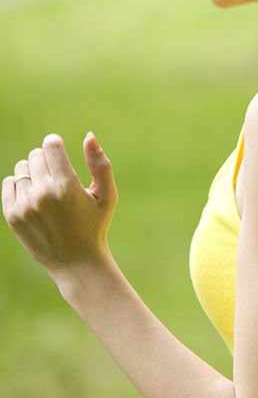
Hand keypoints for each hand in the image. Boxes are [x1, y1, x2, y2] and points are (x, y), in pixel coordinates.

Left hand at [2, 132, 117, 274]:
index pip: (50, 146)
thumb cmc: (95, 225)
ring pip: (21, 168)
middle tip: (59, 179)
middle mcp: (43, 195)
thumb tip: (90, 135)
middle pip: (35, 155)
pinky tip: (35, 199)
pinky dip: (21, 186)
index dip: (56, 145)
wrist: (76, 262)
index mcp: (67, 187)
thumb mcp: (107, 196)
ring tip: (47, 190)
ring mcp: (24, 205)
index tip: (60, 153)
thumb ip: (100, 164)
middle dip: (47, 161)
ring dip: (33, 173)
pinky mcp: (12, 214)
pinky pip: (9, 183)